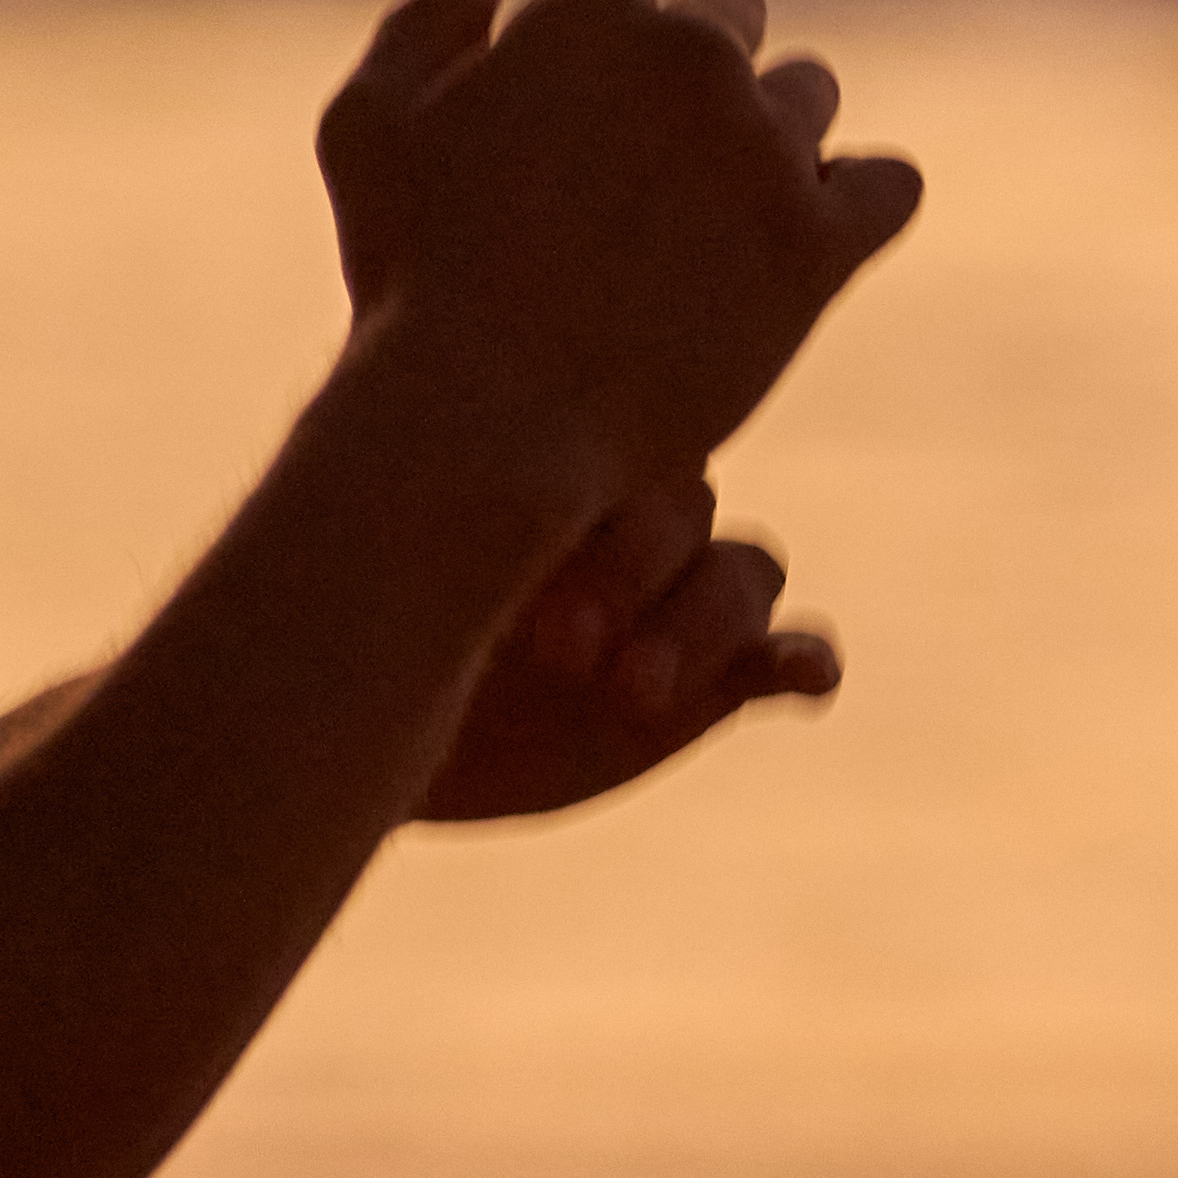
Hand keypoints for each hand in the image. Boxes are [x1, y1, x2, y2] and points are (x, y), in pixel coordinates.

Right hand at [316, 0, 921, 530]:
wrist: (488, 424)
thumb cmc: (410, 278)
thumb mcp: (366, 135)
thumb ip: (419, 27)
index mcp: (588, 10)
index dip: (594, 13)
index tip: (580, 81)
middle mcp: (692, 55)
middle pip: (729, 8)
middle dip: (691, 59)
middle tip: (650, 151)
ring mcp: (766, 146)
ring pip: (809, 90)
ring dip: (770, 128)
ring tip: (717, 208)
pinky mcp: (820, 242)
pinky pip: (888, 185)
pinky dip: (859, 200)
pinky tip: (812, 236)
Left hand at [415, 467, 839, 821]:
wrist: (383, 733)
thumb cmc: (369, 633)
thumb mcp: (387, 573)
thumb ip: (436, 516)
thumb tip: (405, 450)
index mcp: (562, 470)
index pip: (622, 444)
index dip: (590, 511)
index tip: (526, 586)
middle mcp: (633, 523)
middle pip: (687, 509)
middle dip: (636, 576)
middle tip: (561, 650)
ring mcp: (680, 600)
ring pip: (744, 572)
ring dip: (704, 626)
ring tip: (635, 694)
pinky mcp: (717, 683)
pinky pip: (788, 651)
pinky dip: (807, 660)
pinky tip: (806, 680)